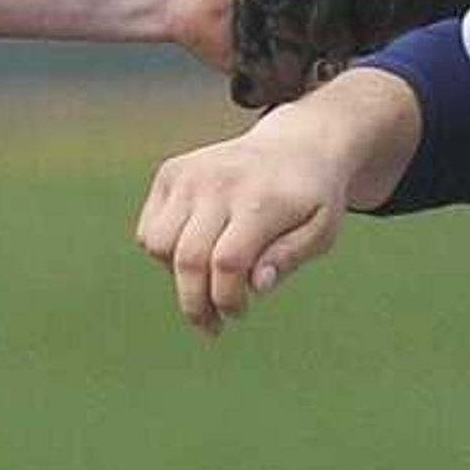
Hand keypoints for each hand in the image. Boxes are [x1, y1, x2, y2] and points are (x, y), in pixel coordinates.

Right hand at [134, 112, 351, 334]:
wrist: (294, 145)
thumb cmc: (309, 199)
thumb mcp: (320, 231)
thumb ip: (289, 258)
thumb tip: (256, 286)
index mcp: (261, 200)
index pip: (227, 262)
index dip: (227, 299)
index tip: (239, 313)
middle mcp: (219, 183)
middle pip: (187, 258)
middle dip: (196, 303)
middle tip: (211, 325)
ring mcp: (190, 175)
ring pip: (157, 245)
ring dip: (176, 276)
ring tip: (205, 280)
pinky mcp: (170, 173)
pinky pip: (148, 230)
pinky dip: (164, 253)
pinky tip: (195, 254)